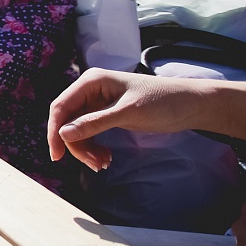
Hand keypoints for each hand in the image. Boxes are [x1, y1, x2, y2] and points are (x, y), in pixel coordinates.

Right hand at [47, 69, 203, 171]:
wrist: (191, 105)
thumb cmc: (162, 101)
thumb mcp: (128, 113)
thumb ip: (95, 123)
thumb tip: (64, 134)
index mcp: (91, 82)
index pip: (61, 107)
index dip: (54, 131)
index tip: (56, 156)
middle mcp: (90, 91)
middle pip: (67, 121)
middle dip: (76, 145)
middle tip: (94, 164)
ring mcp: (97, 103)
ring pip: (77, 131)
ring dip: (86, 149)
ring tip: (104, 163)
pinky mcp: (106, 115)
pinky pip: (90, 133)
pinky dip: (94, 148)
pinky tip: (106, 157)